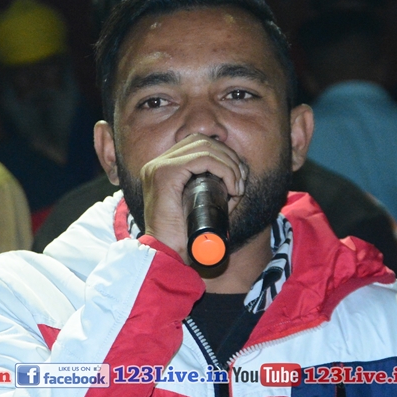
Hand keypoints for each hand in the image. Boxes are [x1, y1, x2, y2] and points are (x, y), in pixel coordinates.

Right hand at [140, 134, 244, 261]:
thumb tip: (239, 181)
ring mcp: (158, 166)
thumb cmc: (184, 237)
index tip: (238, 178)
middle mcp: (156, 163)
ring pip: (204, 147)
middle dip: (228, 157)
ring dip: (228, 164)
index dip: (222, 155)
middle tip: (240, 181)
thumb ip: (214, 192)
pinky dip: (223, 169)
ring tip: (237, 186)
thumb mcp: (201, 208)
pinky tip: (231, 186)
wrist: (166, 256)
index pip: (197, 145)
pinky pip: (202, 159)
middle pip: (201, 141)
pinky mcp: (164, 174)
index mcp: (162, 168)